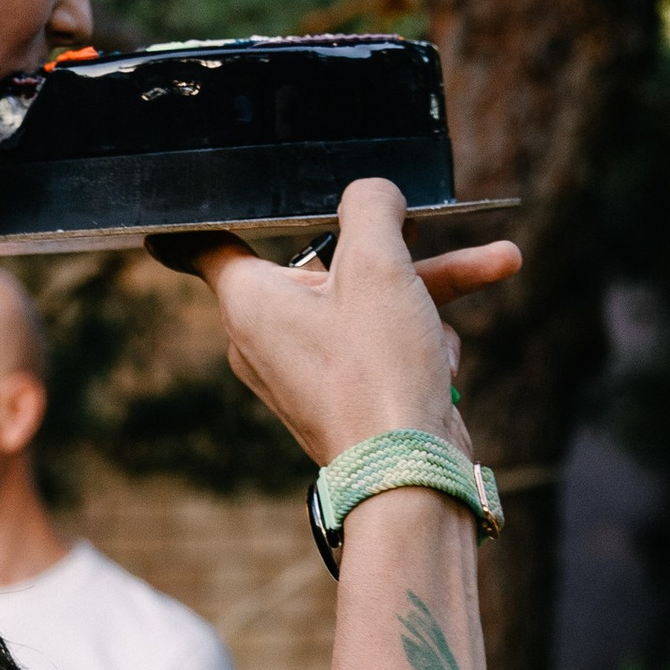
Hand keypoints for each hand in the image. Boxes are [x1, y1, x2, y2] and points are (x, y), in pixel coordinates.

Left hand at [155, 179, 520, 466]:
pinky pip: (378, 340)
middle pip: (324, 262)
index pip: (205, 242)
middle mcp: (264, 336)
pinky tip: (447, 355)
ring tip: (499, 263)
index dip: (205, 214)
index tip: (171, 211)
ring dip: (429, 288)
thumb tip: (375, 195)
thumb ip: (372, 206)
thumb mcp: (378, 264)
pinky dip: (418, 338)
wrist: (410, 475)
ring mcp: (304, 368)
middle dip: (394, 247)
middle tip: (424, 219)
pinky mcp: (342, 392)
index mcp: (248, 300)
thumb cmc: (378, 372)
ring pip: (366, 300)